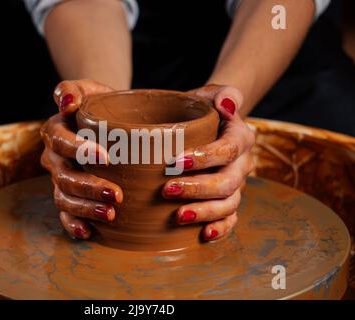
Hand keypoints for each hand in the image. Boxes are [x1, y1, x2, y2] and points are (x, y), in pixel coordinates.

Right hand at [40, 79, 122, 238]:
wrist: (107, 121)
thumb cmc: (101, 105)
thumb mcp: (89, 89)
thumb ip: (72, 88)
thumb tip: (65, 101)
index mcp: (56, 131)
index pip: (61, 140)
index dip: (79, 150)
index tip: (106, 158)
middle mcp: (54, 156)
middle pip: (64, 175)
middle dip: (88, 186)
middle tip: (116, 195)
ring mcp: (59, 178)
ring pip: (64, 197)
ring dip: (85, 208)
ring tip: (110, 214)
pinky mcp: (68, 194)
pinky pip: (64, 212)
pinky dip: (73, 223)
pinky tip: (88, 232)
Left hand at [163, 84, 254, 240]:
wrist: (206, 125)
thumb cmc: (202, 110)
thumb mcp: (210, 94)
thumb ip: (224, 93)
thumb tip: (228, 105)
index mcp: (240, 137)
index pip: (227, 150)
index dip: (205, 158)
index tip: (175, 162)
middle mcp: (242, 163)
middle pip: (227, 182)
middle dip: (197, 189)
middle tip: (166, 190)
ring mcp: (236, 184)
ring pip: (229, 204)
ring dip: (205, 211)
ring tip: (178, 215)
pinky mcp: (228, 199)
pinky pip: (231, 218)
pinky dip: (220, 228)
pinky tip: (203, 234)